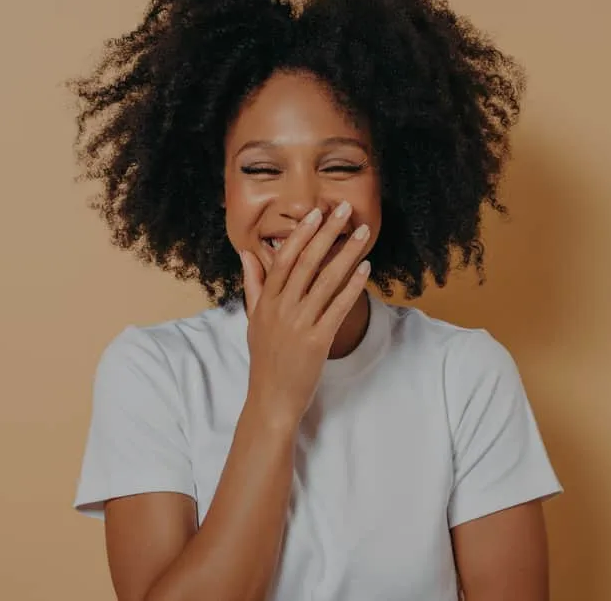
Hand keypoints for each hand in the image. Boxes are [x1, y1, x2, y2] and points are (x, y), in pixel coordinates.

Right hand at [238, 201, 371, 424]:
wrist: (271, 399)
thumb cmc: (265, 359)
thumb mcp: (253, 319)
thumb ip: (253, 285)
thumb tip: (246, 253)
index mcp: (265, 302)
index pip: (283, 260)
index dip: (301, 235)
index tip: (315, 214)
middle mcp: (281, 309)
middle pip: (306, 263)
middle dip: (327, 234)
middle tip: (344, 211)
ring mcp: (299, 325)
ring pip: (326, 281)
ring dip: (346, 253)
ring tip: (362, 233)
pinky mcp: (317, 341)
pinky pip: (338, 307)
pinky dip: (352, 286)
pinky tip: (364, 269)